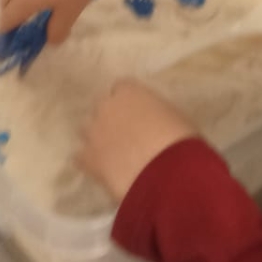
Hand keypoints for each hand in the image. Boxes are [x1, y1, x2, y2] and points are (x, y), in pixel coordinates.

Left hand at [80, 80, 196, 202]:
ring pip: (87, 130)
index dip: (128, 101)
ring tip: (112, 154)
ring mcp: (93, 132)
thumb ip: (156, 113)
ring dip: (97, 138)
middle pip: (101, 106)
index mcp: (130, 92)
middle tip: (125, 134)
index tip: (137, 112)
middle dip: (110, 117)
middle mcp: (106, 106)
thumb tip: (153, 121)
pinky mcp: (87, 159)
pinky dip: (90, 162)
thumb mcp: (175, 117)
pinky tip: (102, 171)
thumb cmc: (180, 141)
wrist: (167, 173)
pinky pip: (81, 157)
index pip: (122, 87)